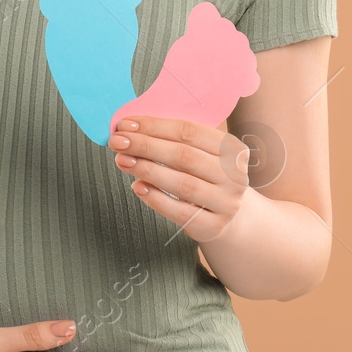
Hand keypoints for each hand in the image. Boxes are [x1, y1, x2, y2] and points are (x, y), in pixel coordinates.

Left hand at [109, 116, 249, 241]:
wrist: (228, 215)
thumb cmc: (205, 176)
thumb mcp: (201, 154)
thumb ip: (173, 140)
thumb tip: (132, 129)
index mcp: (232, 148)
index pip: (189, 131)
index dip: (155, 126)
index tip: (126, 125)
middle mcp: (234, 175)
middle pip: (184, 156)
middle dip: (146, 146)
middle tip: (118, 142)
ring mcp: (226, 202)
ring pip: (182, 183)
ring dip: (147, 170)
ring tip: (122, 161)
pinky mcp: (213, 226)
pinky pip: (180, 211)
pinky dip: (155, 198)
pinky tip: (137, 186)